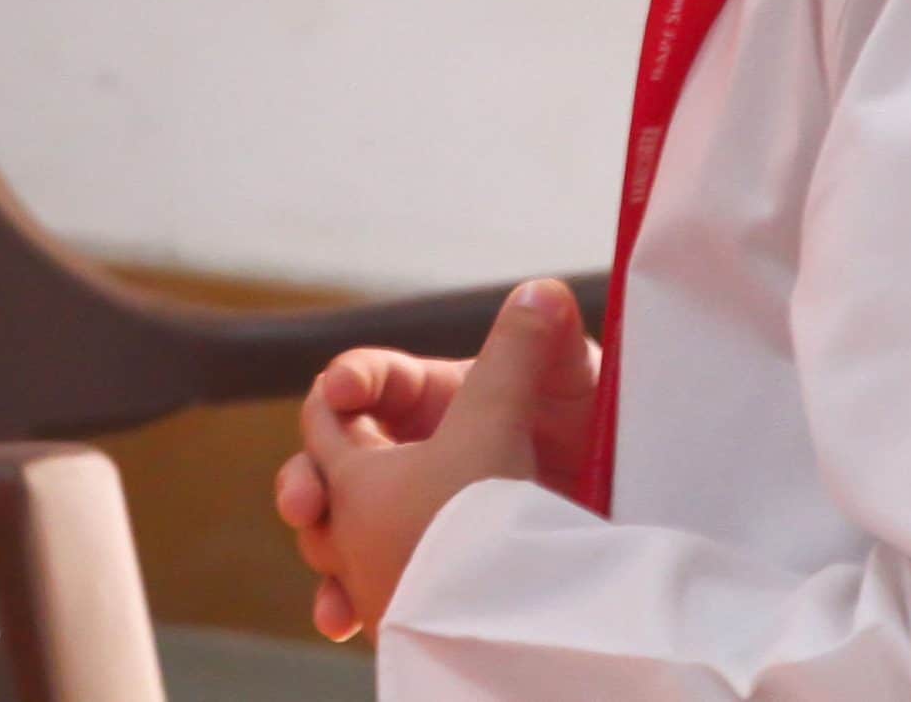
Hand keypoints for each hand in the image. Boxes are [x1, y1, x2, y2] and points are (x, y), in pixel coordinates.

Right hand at [274, 280, 597, 640]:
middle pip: (329, 457)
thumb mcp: (570, 386)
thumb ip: (546, 342)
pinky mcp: (413, 570)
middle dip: (305, 475)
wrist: (608, 522)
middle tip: (302, 502)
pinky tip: (339, 617)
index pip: (370, 383)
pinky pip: (358, 585)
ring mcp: (405, 515)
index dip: (347, 382)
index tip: (337, 394)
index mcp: (431, 400)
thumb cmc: (590, 436)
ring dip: (315, 539)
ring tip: (324, 562)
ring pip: (331, 521)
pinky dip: (340, 599)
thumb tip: (544, 292)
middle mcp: (407, 454)